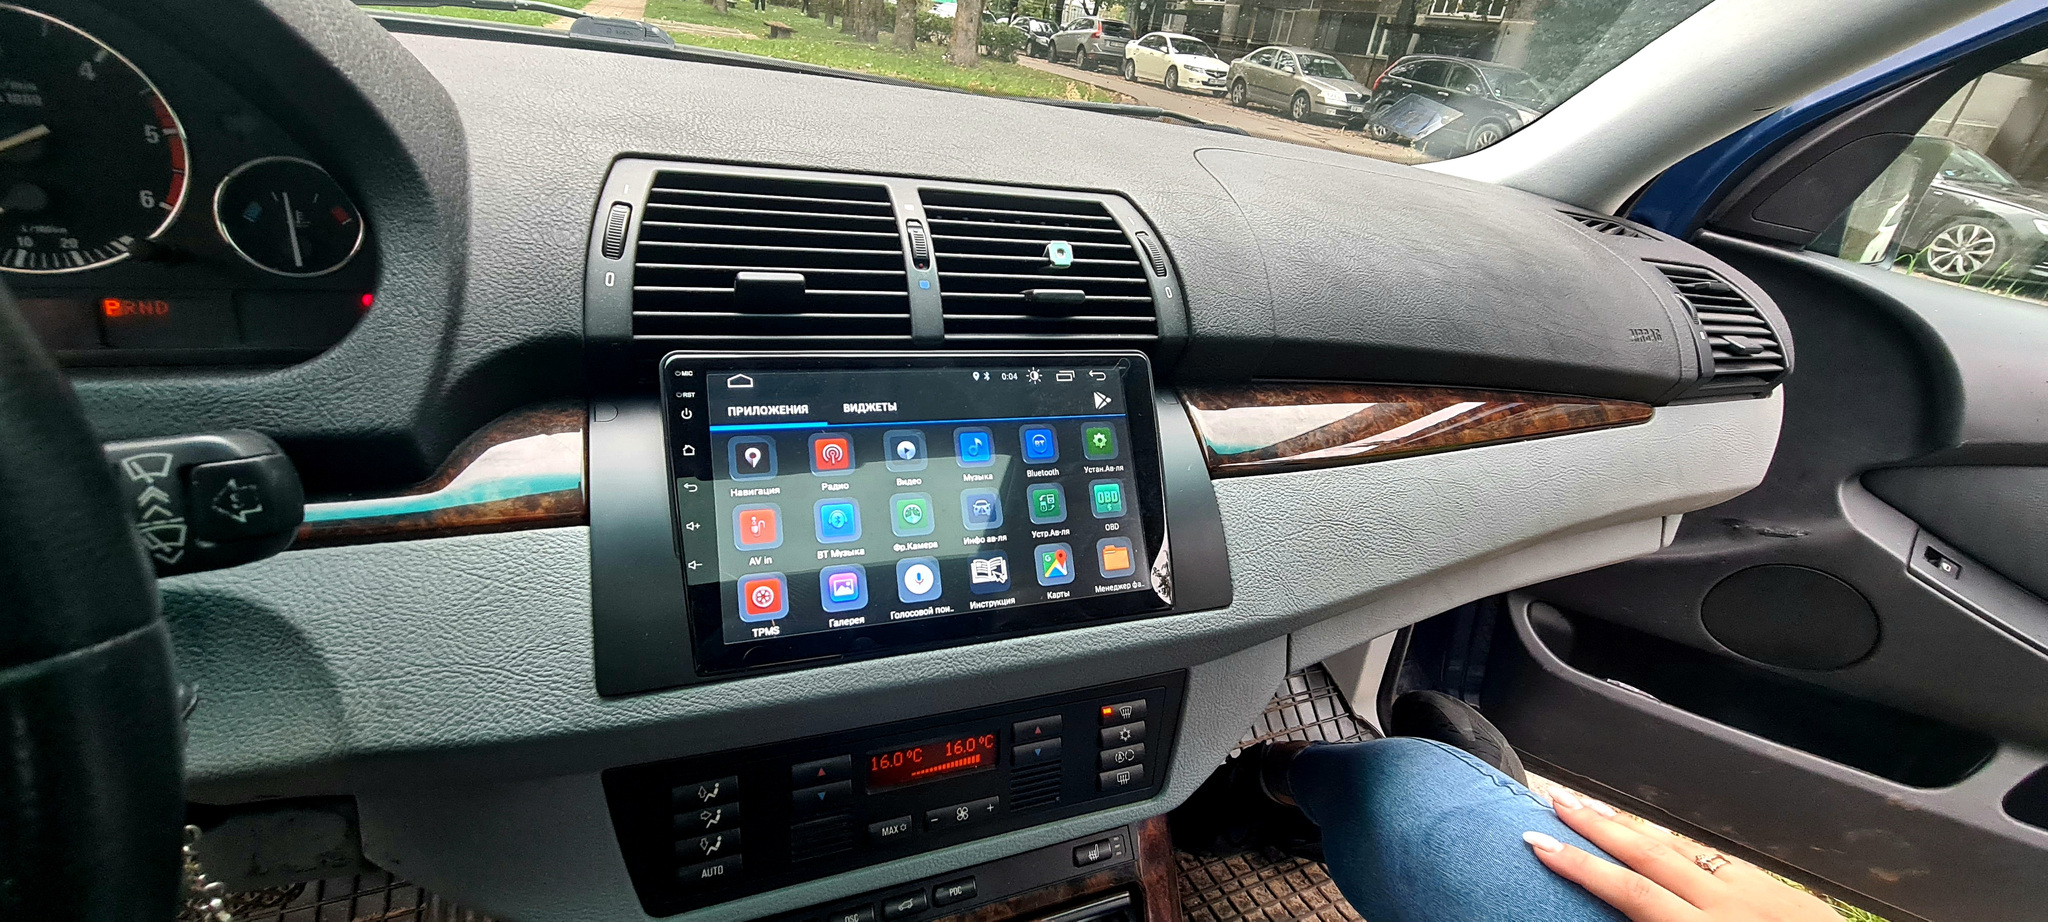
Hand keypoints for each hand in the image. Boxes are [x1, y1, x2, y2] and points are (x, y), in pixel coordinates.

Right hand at [1522, 790, 1838, 921]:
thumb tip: (1630, 915)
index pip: (1629, 890)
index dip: (1580, 865)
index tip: (1540, 843)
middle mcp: (1725, 903)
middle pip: (1648, 852)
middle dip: (1596, 826)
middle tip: (1554, 800)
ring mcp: (1753, 889)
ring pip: (1681, 847)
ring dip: (1632, 826)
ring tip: (1591, 808)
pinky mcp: (1775, 887)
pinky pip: (1717, 859)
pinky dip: (1680, 845)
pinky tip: (1661, 837)